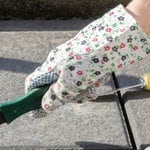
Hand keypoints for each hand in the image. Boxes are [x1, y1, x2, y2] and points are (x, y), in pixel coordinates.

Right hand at [24, 4, 149, 115]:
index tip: (38, 111)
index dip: (33, 98)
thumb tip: (44, 107)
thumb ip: (57, 95)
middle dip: (69, 97)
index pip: (33, 83)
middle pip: (56, 90)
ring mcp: (73, 64)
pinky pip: (86, 81)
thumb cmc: (91, 59)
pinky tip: (101, 77)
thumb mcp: (71, 82)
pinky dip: (93, 83)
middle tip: (81, 95)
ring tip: (94, 84)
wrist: (116, 38)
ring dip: (84, 91)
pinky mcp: (87, 64)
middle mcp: (59, 65)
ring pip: (73, 87)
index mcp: (51, 66)